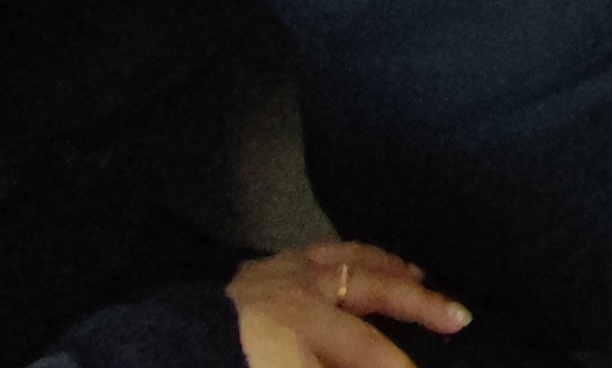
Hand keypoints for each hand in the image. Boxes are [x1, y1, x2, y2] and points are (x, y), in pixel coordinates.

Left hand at [229, 242, 469, 367]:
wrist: (152, 358)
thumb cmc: (228, 365)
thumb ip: (339, 364)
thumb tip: (385, 367)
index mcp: (301, 324)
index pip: (369, 351)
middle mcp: (296, 291)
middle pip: (370, 292)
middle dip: (419, 306)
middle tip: (459, 315)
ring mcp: (273, 275)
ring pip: (341, 259)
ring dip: (384, 267)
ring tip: (414, 271)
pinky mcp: (252, 273)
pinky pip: (309, 254)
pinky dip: (342, 255)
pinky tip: (349, 262)